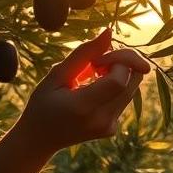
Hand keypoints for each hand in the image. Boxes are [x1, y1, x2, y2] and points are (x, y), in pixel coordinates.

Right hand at [0, 29, 150, 172]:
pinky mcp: (112, 128)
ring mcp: (109, 127)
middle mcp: (102, 120)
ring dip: (119, 72)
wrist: (39, 139)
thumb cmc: (43, 103)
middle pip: (134, 80)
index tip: (96, 59)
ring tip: (92, 73)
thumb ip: (84, 54)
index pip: (119, 80)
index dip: (115, 60)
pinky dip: (115, 85)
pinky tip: (93, 86)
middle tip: (98, 60)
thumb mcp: (56, 75)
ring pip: (134, 87)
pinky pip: (125, 97)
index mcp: (84, 108)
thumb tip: (109, 32)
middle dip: (123, 61)